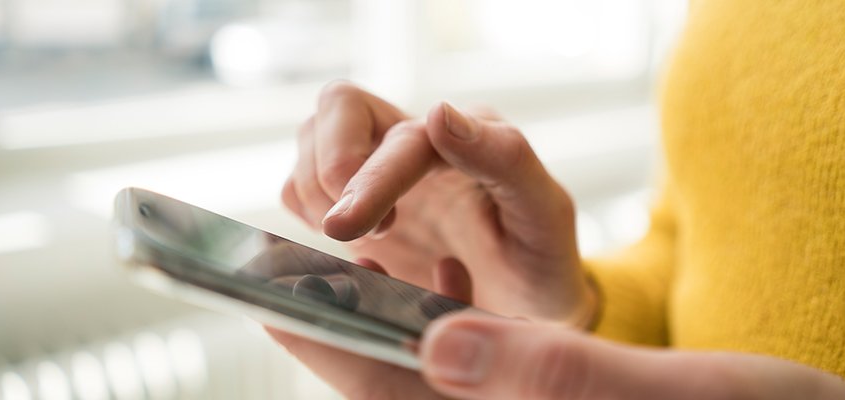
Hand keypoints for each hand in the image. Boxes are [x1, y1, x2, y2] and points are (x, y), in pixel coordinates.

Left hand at [268, 313, 844, 399]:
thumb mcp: (659, 399)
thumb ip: (549, 376)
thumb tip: (441, 340)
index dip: (335, 359)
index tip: (277, 303)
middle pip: (412, 396)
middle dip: (357, 339)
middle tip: (306, 273)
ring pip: (448, 383)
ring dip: (405, 328)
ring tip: (368, 268)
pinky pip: (492, 373)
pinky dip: (464, 328)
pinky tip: (459, 286)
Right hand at [282, 81, 594, 324]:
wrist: (528, 310)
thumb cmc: (541, 265)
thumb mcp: (545, 218)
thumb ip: (507, 160)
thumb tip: (439, 115)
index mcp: (468, 137)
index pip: (404, 136)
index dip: (375, 177)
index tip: (368, 229)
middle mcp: (419, 142)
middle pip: (338, 107)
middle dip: (331, 169)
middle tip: (364, 233)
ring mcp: (381, 170)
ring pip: (310, 139)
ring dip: (316, 194)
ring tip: (365, 243)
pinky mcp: (354, 203)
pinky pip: (300, 187)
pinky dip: (306, 214)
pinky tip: (350, 249)